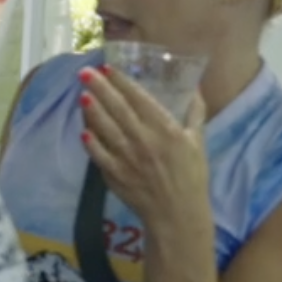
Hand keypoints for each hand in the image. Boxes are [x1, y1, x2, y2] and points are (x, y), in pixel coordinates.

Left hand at [80, 66, 209, 232]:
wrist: (177, 213)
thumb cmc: (191, 176)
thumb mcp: (199, 141)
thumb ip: (195, 112)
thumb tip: (195, 87)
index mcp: (166, 130)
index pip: (139, 99)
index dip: (122, 82)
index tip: (108, 68)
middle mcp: (144, 140)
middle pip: (118, 109)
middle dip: (100, 88)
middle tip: (84, 72)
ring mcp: (127, 158)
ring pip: (105, 128)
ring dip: (92, 110)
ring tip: (82, 94)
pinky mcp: (114, 174)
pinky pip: (98, 154)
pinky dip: (90, 141)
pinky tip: (83, 128)